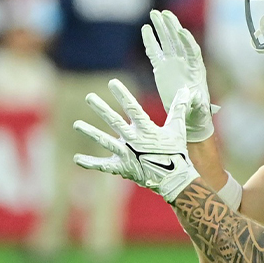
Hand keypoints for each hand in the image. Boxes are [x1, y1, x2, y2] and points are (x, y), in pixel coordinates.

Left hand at [73, 79, 199, 202]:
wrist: (175, 180)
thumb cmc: (176, 152)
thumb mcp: (178, 129)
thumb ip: (179, 108)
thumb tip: (187, 91)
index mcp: (146, 129)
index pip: (132, 107)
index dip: (122, 94)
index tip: (112, 82)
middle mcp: (133, 140)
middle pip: (114, 121)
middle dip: (101, 108)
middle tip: (89, 97)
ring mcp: (126, 154)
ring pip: (104, 141)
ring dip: (90, 132)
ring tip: (76, 124)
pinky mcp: (122, 167)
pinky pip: (103, 165)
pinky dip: (90, 163)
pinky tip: (77, 159)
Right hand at [142, 9, 216, 142]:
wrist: (187, 114)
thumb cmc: (196, 111)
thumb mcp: (198, 107)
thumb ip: (196, 102)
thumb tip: (194, 98)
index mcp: (196, 69)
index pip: (192, 50)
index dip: (187, 41)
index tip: (181, 30)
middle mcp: (185, 62)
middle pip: (178, 40)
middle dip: (172, 27)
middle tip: (164, 13)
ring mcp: (173, 63)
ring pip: (166, 42)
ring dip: (161, 28)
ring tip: (155, 13)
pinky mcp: (162, 68)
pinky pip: (155, 52)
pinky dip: (150, 41)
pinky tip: (145, 29)